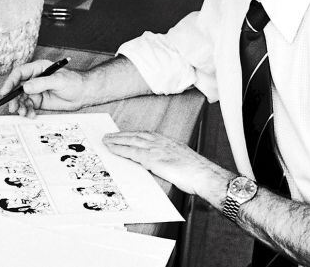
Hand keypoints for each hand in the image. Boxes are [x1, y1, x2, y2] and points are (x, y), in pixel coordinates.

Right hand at [0, 60, 86, 117]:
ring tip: (24, 113)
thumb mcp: (58, 80)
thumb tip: (25, 87)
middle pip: (17, 87)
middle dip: (13, 98)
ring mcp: (35, 91)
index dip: (10, 82)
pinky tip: (31, 115)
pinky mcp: (38, 101)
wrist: (83, 94)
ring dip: (20, 106)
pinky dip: (27, 111)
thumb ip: (42, 83)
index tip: (5, 91)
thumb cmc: (74, 82)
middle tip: (12, 107)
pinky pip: (28, 106)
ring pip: (21, 99)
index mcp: (37, 68)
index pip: (19, 73)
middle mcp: (34, 79)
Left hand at [102, 131, 227, 196]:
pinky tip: (112, 149)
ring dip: (117, 140)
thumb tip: (162, 165)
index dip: (133, 134)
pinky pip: (132, 152)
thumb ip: (170, 160)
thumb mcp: (182, 161)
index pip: (146, 135)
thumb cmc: (197, 172)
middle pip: (136, 135)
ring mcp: (156, 149)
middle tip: (109, 135)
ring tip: (106, 140)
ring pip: (131, 141)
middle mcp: (161, 142)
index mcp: (169, 142)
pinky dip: (120, 149)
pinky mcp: (152, 158)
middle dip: (121, 135)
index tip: (125, 134)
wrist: (203, 175)